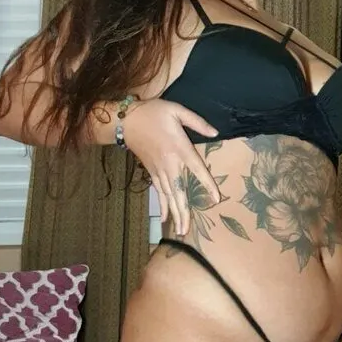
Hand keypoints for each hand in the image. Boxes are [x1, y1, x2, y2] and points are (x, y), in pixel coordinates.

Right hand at [123, 98, 220, 235]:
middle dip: (183, 212)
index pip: (197, 169)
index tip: (216, 199)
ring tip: (180, 230)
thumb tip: (215, 132)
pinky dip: (163, 206)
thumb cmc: (153, 112)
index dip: (207, 184)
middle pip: (179, 191)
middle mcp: (169, 163)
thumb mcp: (177, 110)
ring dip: (174, 213)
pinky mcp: (151, 171)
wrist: (126, 119)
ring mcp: (158, 170)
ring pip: (168, 196)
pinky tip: (165, 219)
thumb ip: (197, 122)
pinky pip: (159, 192)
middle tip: (187, 231)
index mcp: (179, 148)